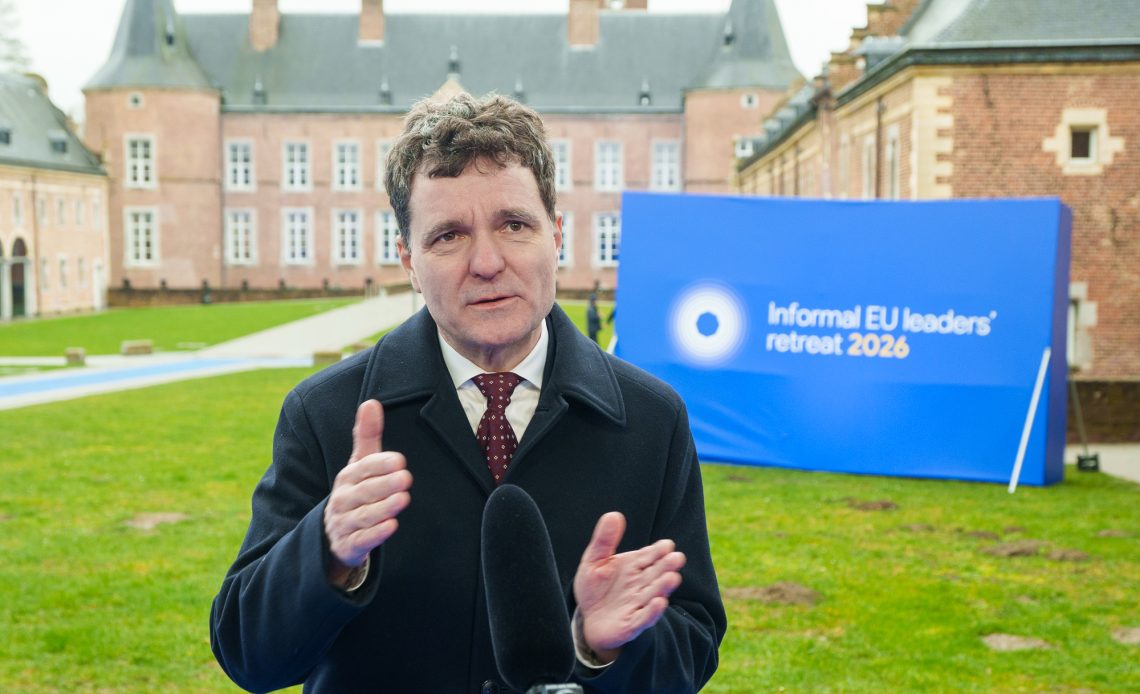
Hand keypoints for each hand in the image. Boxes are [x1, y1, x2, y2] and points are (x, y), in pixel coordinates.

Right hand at [323, 400, 411, 584]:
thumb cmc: (354, 492)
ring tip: (403, 499)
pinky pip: (361, 540)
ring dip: (383, 508)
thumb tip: (371, 402)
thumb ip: (366, 436)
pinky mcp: (349, 545)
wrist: (331, 535)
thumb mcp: (359, 464)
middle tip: (406, 478)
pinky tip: (391, 526)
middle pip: (364, 492)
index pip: (362, 468)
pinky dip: (375, 534)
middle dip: (384, 485)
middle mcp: (343, 500)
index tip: (399, 460)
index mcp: (347, 478)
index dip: (380, 465)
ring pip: (363, 516)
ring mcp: (344, 523)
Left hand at [572, 512, 685, 663]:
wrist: (589, 618)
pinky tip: (660, 603)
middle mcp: (641, 584)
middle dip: (666, 566)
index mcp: (635, 566)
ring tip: (672, 577)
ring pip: (653, 594)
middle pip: (656, 574)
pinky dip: (652, 612)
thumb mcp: (594, 560)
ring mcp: (638, 604)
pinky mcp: (632, 624)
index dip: (658, 551)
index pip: (650, 556)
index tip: (667, 545)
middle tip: (677, 558)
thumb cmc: (595, 587)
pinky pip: (643, 618)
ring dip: (663, 587)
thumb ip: (604, 540)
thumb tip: (614, 514)